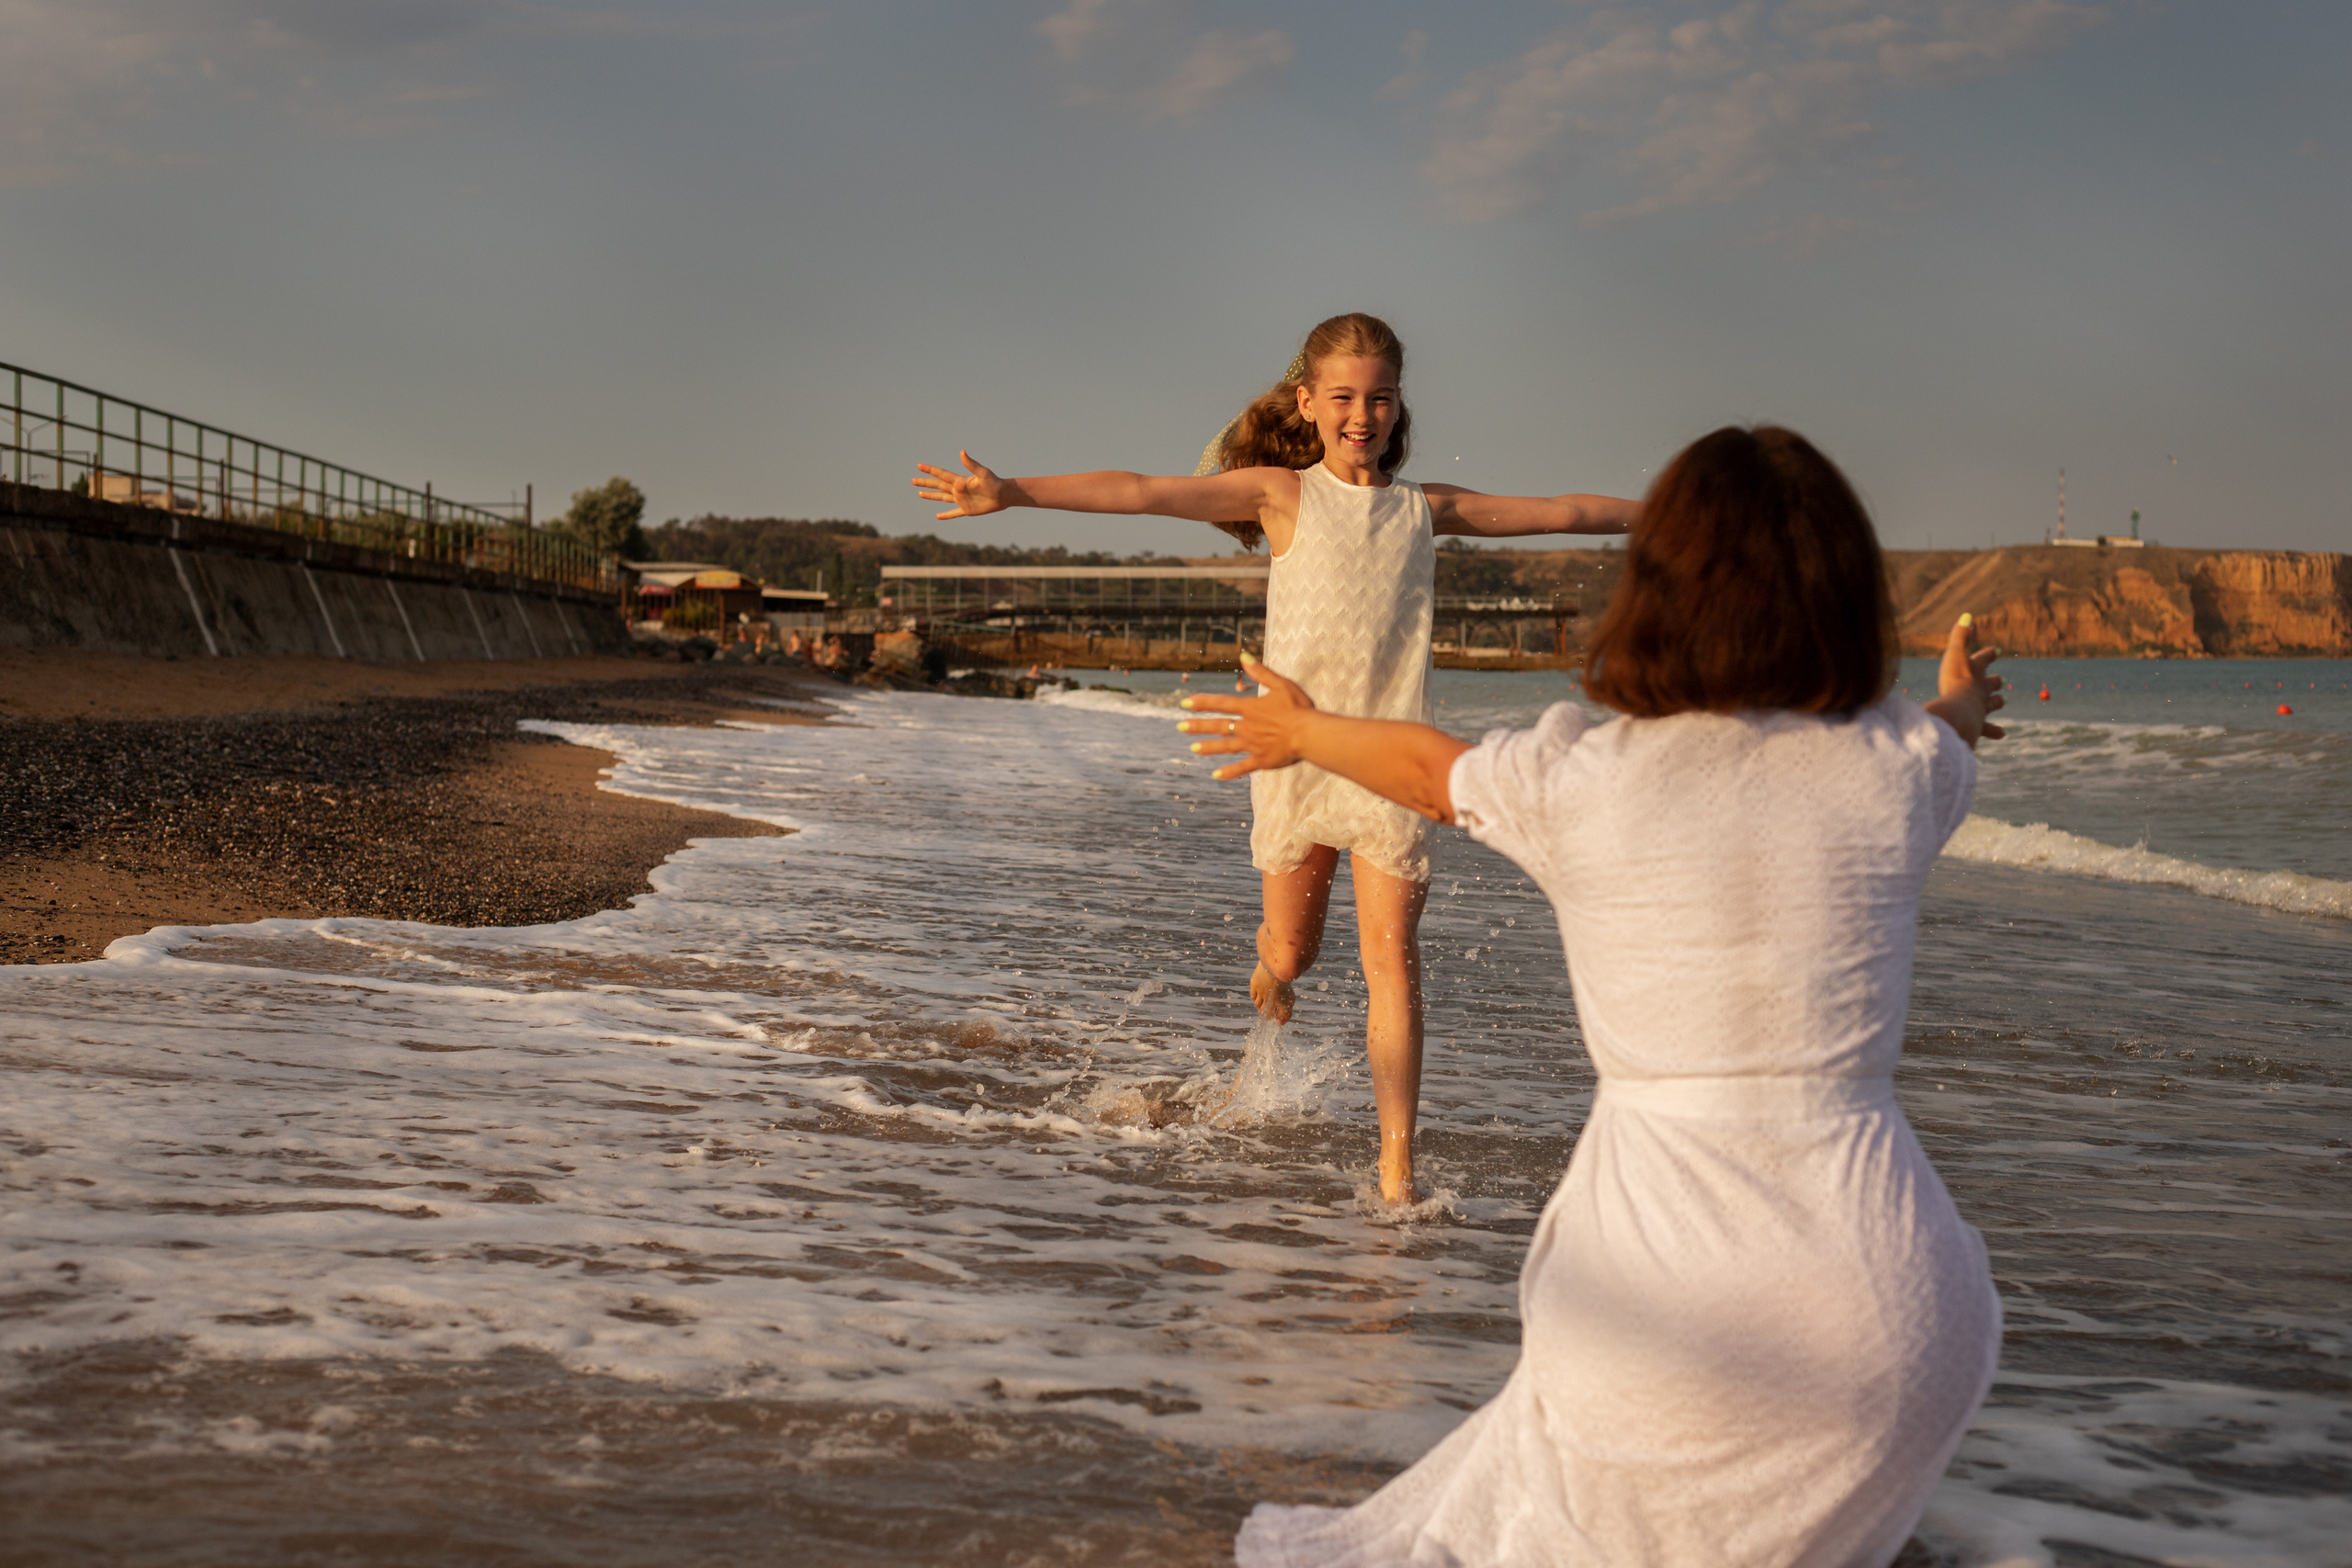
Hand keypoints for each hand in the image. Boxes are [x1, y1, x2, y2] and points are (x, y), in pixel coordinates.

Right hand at [911, 450, 1006, 519]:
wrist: (1004, 495)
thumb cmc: (994, 483)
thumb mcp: (982, 473)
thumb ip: (971, 464)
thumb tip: (962, 452)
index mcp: (959, 481)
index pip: (941, 474)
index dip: (930, 470)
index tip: (919, 466)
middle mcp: (958, 490)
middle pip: (938, 485)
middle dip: (925, 483)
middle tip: (913, 480)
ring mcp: (961, 500)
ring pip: (942, 497)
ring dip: (931, 496)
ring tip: (919, 494)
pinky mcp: (967, 510)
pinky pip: (953, 513)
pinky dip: (946, 515)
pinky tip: (937, 517)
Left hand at [1176, 655, 1317, 779]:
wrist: (1309, 734)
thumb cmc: (1299, 708)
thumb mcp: (1281, 684)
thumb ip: (1261, 672)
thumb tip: (1243, 656)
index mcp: (1251, 708)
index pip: (1221, 704)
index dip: (1202, 703)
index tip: (1185, 703)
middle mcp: (1247, 727)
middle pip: (1218, 726)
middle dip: (1198, 726)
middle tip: (1180, 727)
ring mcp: (1253, 745)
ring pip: (1226, 746)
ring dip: (1209, 747)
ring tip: (1193, 749)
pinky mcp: (1261, 760)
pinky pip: (1242, 767)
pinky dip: (1229, 771)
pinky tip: (1215, 775)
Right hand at [1927, 613, 2005, 745]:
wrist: (1959, 710)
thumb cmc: (1955, 681)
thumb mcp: (1955, 655)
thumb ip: (1960, 636)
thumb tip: (1968, 616)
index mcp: (1974, 672)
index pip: (1984, 659)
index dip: (1988, 655)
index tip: (1995, 651)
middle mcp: (1980, 689)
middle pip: (1990, 683)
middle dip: (1994, 681)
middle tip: (2001, 680)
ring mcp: (1980, 707)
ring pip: (1991, 704)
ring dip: (1997, 702)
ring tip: (2003, 701)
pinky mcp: (1977, 725)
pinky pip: (1987, 728)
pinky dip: (1994, 731)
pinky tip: (2002, 734)